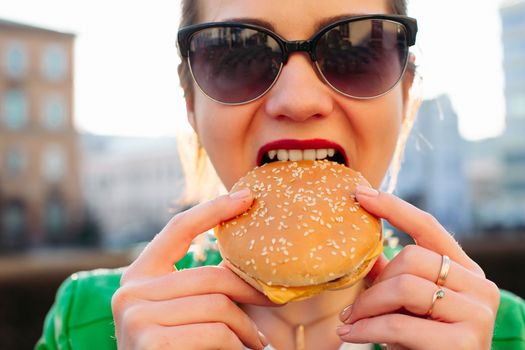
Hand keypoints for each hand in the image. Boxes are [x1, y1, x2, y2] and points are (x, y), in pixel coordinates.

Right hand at [112, 188, 271, 349]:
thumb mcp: (182, 311)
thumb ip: (200, 287)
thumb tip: (246, 265)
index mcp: (139, 276)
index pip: (177, 229)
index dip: (213, 210)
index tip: (247, 196)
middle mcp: (130, 291)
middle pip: (210, 275)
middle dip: (249, 292)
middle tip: (274, 304)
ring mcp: (136, 316)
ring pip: (218, 305)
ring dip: (248, 329)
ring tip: (259, 343)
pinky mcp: (150, 340)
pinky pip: (215, 331)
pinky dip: (238, 345)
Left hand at [337, 186, 499, 349]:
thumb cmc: (425, 344)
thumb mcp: (409, 306)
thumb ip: (392, 278)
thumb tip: (366, 251)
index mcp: (465, 272)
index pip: (429, 227)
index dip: (394, 208)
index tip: (361, 194)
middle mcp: (479, 287)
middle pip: (411, 257)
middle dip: (375, 283)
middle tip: (353, 308)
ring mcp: (477, 314)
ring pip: (404, 286)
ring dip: (367, 307)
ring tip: (351, 322)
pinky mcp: (465, 342)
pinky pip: (400, 324)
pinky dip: (368, 330)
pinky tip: (353, 335)